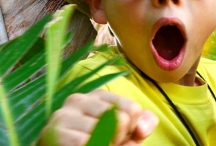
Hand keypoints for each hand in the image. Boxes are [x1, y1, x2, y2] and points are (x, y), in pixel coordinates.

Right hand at [39, 89, 157, 145]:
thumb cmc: (98, 143)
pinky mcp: (52, 131)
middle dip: (117, 138)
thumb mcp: (125, 134)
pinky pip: (83, 141)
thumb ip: (142, 125)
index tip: (119, 136)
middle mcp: (80, 99)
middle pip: (119, 119)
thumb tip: (141, 127)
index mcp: (99, 96)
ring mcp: (64, 114)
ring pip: (102, 131)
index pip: (133, 109)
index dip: (131, 129)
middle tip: (105, 142)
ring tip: (94, 145)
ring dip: (104, 144)